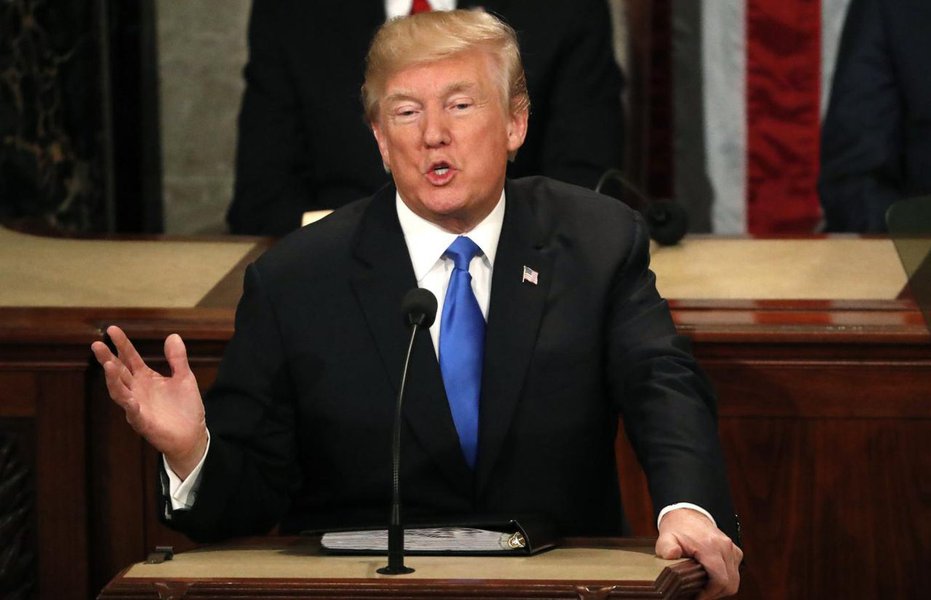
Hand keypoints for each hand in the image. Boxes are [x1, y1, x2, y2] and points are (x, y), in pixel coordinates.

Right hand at [91, 325, 207, 478]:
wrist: (192, 435)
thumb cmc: (185, 407)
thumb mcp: (184, 378)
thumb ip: (177, 359)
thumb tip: (172, 336)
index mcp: (146, 378)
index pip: (130, 358)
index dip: (122, 344)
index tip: (112, 329)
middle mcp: (137, 390)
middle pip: (119, 372)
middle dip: (107, 358)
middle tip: (96, 344)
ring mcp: (137, 406)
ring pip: (119, 391)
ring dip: (113, 379)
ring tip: (108, 365)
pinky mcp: (143, 422)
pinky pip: (133, 413)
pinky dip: (129, 404)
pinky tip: (128, 397)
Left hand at [655, 508, 742, 598]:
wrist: (687, 513)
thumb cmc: (677, 528)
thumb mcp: (666, 537)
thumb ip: (667, 548)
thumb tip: (672, 555)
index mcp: (710, 546)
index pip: (720, 580)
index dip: (709, 594)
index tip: (697, 597)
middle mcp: (725, 547)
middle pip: (730, 584)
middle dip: (715, 593)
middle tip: (700, 595)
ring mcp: (732, 548)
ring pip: (734, 580)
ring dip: (721, 587)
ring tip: (704, 587)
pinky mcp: (734, 551)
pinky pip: (735, 572)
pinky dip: (726, 579)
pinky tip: (711, 578)